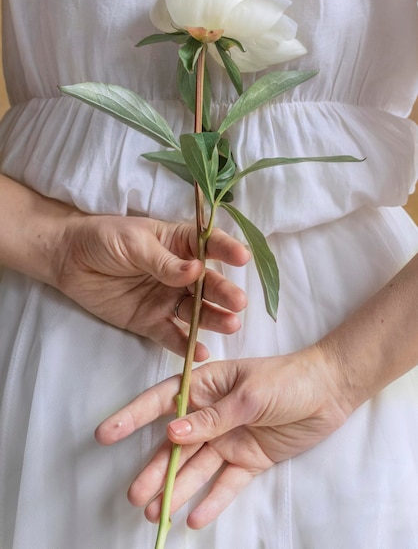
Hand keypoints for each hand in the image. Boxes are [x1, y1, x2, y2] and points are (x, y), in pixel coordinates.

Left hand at [54, 215, 249, 358]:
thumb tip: (196, 270)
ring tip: (230, 325)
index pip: (210, 245)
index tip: (242, 258)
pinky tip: (199, 351)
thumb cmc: (104, 239)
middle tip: (238, 303)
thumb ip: (163, 260)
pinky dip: (186, 343)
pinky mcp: (151, 321)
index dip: (227, 250)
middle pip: (208, 284)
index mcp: (180, 244)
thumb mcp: (134, 242)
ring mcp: (167, 298)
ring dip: (213, 318)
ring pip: (196, 311)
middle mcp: (181, 273)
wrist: (68, 259)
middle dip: (224, 292)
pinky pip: (172, 334)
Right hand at [96, 347, 351, 527]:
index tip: (106, 434)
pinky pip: (226, 483)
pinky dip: (212, 500)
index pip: (164, 402)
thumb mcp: (249, 393)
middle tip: (134, 496)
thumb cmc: (287, 379)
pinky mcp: (249, 460)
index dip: (133, 417)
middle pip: (177, 445)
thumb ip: (213, 417)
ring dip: (177, 489)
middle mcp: (213, 416)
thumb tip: (172, 434)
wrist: (330, 391)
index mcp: (208, 387)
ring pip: (197, 468)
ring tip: (154, 513)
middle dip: (154, 469)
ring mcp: (230, 439)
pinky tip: (195, 518)